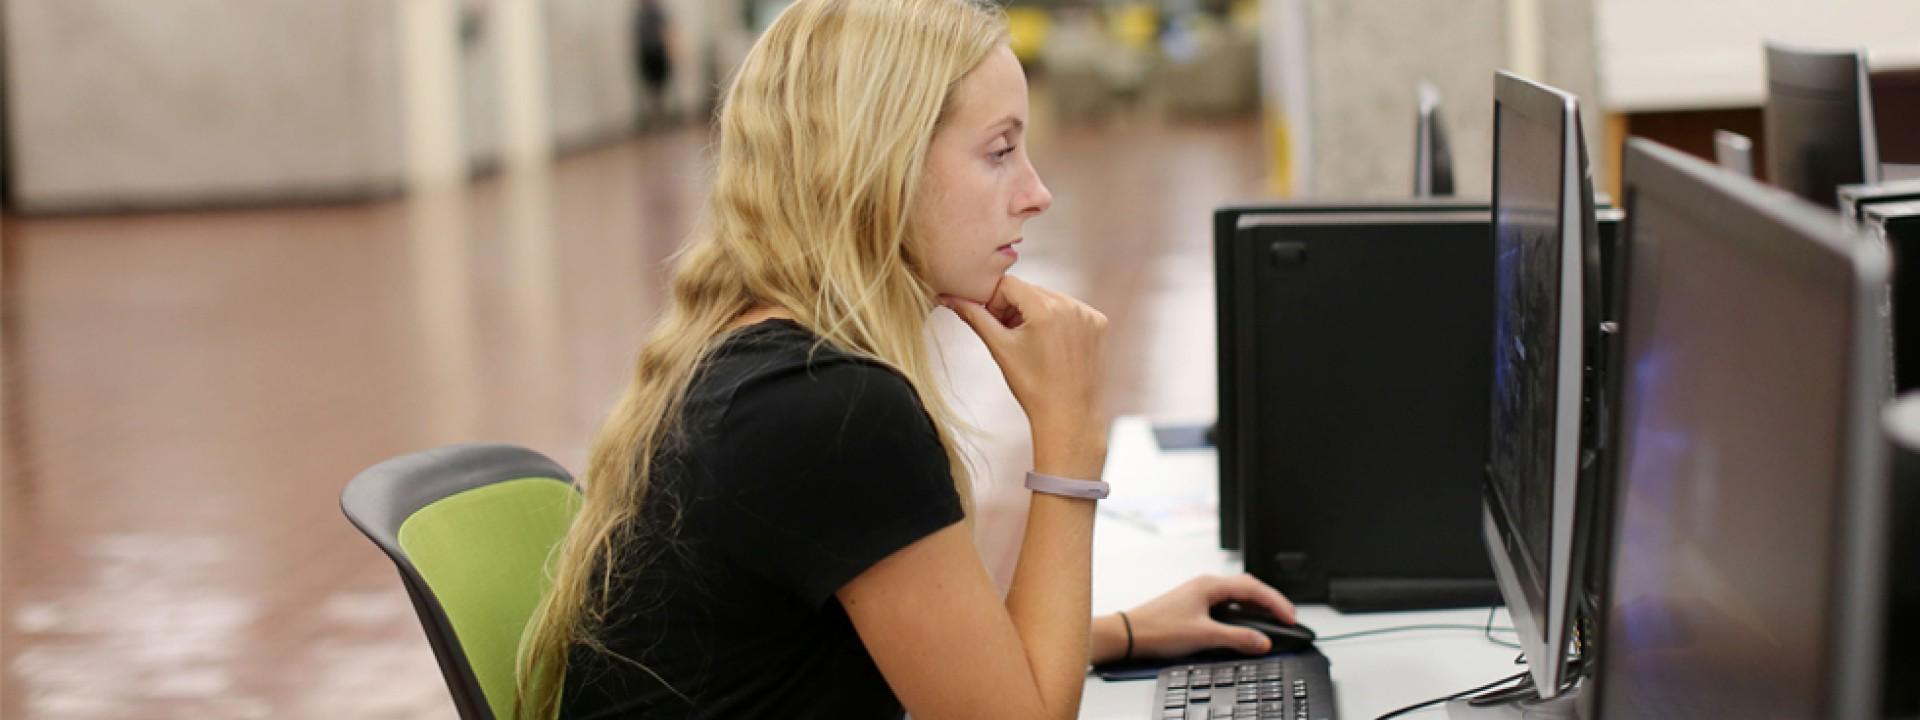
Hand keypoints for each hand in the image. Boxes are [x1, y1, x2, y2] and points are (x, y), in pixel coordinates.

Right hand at [943, 276, 1108, 457]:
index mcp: (1045, 308)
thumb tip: (949, 298)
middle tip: (1008, 335)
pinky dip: (1057, 321)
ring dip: (1035, 313)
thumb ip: (975, 316)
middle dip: (1014, 308)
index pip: (1008, 284)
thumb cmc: (1032, 386)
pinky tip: (1051, 346)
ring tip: (1030, 344)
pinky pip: (1070, 310)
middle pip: (1029, 290)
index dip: (994, 301)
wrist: (1068, 415)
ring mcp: (1087, 314)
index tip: (993, 322)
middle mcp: (1070, 305)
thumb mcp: (1000, 348)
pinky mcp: (1098, 324)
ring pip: (1049, 299)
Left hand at [1123, 574, 1298, 658]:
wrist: (1130, 634)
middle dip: (1270, 602)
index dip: (1276, 602)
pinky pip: (1227, 604)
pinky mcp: (1195, 605)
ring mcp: (1200, 594)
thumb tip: (1263, 641)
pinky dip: (1242, 613)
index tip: (1291, 617)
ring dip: (1257, 607)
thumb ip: (1237, 639)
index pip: (1254, 588)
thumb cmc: (1158, 629)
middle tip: (1287, 618)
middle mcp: (1206, 585)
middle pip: (1248, 588)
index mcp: (1210, 585)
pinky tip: (1247, 625)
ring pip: (1237, 596)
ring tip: (1272, 621)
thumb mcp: (1204, 636)